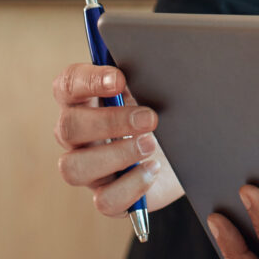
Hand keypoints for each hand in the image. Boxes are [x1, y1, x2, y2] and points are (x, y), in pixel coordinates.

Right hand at [50, 63, 183, 216]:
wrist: (190, 152)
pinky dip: (130, 186)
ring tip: (151, 145)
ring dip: (116, 155)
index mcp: (84, 102)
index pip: (67, 85)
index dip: (88, 81)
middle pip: (68, 128)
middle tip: (149, 118)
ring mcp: (89, 170)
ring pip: (73, 169)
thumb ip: (142, 73)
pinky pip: (104, 201)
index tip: (119, 79)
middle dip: (110, 122)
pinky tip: (152, 170)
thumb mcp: (154, 89)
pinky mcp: (108, 198)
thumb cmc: (165, 113)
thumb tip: (148, 57)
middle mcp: (78, 138)